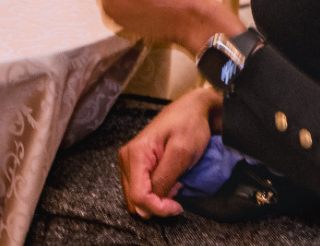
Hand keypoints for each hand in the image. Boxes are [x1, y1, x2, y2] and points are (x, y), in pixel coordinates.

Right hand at [118, 87, 221, 218]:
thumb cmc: (189, 127)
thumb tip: (145, 207)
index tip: (178, 205)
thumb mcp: (181, 154)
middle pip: (134, 200)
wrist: (192, 110)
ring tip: (174, 181)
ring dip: (157, 199)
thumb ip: (162, 180)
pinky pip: (141, 190)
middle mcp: (127, 158)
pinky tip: (169, 180)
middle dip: (158, 204)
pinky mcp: (136, 164)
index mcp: (136, 154)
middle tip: (177, 188)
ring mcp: (130, 161)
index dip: (159, 209)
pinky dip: (156, 192)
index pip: (138, 197)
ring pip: (136, 198)